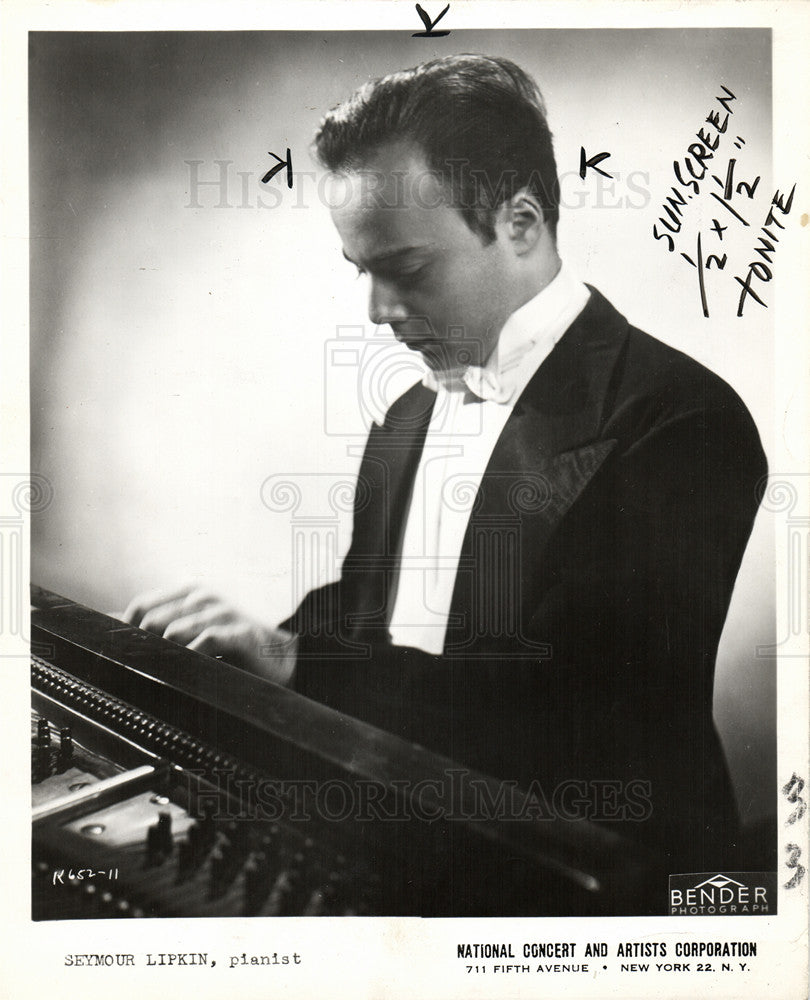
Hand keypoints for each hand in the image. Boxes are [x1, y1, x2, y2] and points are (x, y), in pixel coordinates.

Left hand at [121, 583, 296, 685]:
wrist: (277, 660)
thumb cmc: (230, 648)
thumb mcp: (190, 632)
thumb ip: (153, 627)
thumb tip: (107, 621)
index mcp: (188, 594)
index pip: (142, 605)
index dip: (129, 630)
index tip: (130, 654)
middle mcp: (202, 597)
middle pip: (152, 621)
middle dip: (146, 648)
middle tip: (150, 670)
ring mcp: (221, 612)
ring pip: (174, 632)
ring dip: (169, 656)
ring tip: (174, 673)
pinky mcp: (238, 631)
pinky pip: (205, 641)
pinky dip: (194, 657)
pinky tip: (195, 670)